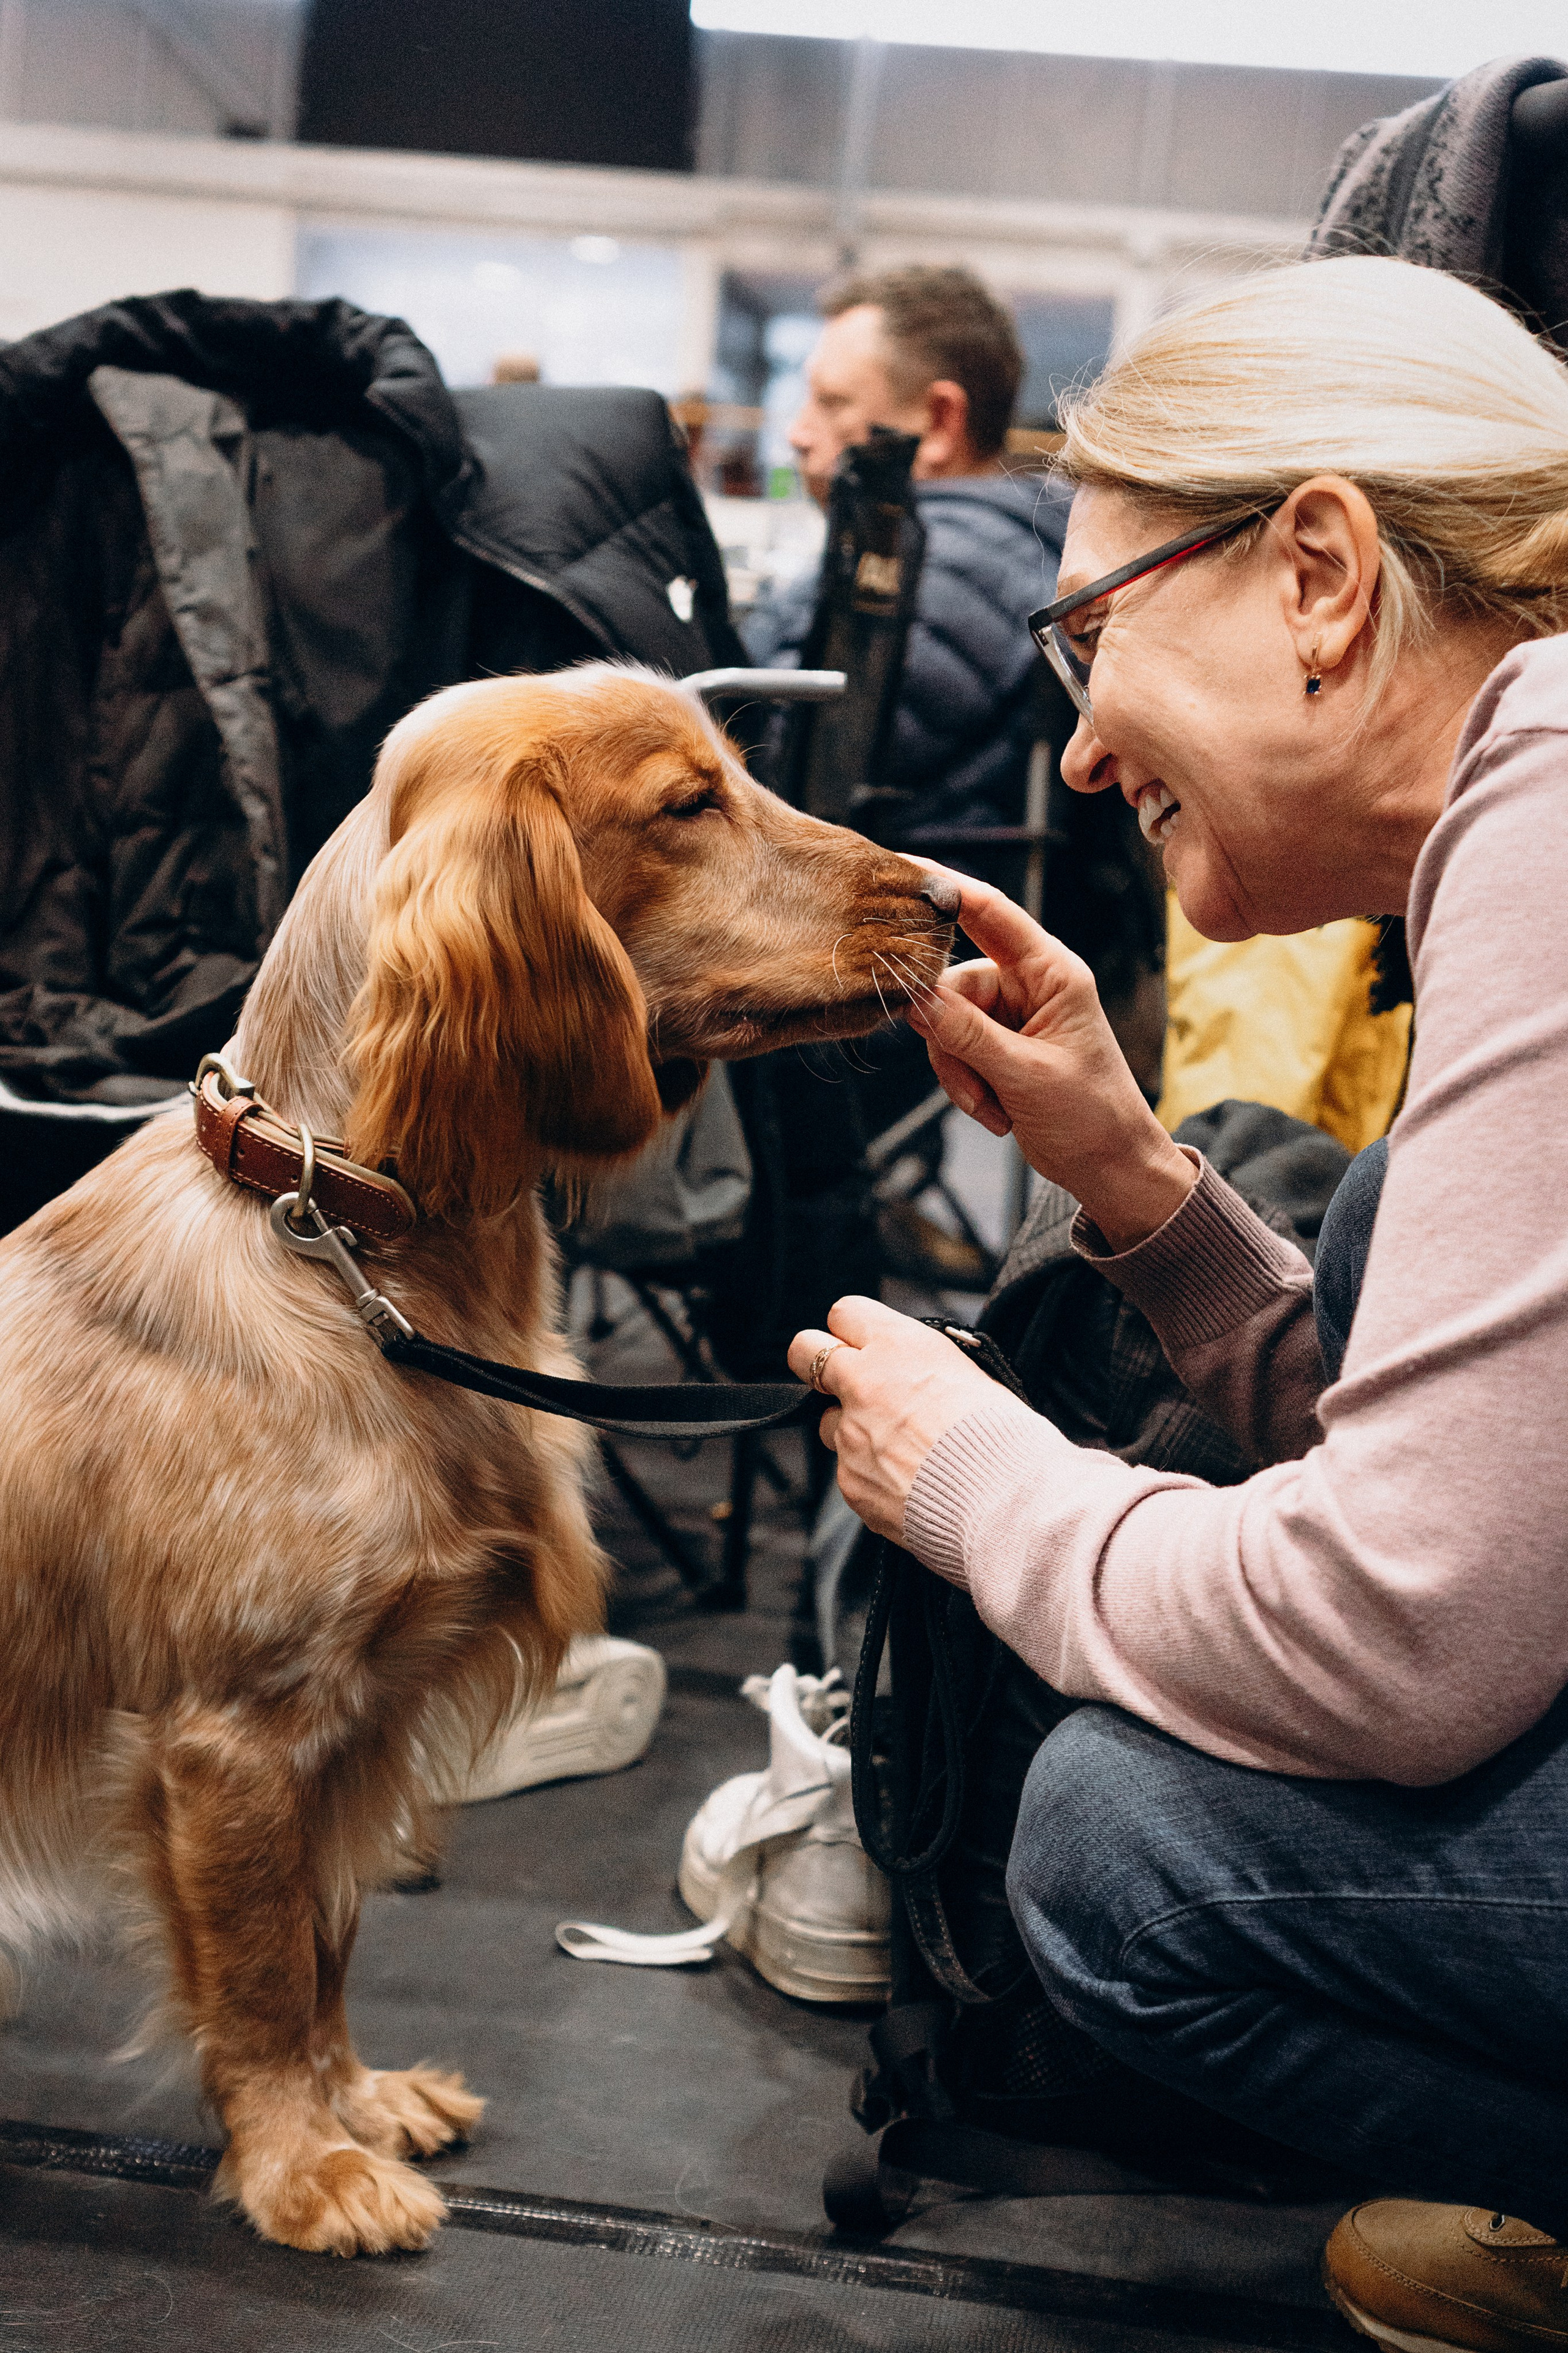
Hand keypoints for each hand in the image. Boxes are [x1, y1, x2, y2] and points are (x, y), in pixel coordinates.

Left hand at [788, 1296, 998, 1540]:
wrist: (1006, 1502)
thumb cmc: (1004, 1438)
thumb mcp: (972, 1375)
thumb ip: (924, 1367)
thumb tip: (911, 1375)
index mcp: (899, 1345)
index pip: (845, 1312)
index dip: (852, 1330)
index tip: (861, 1344)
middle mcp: (864, 1383)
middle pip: (804, 1350)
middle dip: (819, 1362)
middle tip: (843, 1380)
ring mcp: (850, 1434)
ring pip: (827, 1421)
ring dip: (851, 1429)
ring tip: (900, 1449)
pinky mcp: (849, 1480)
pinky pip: (849, 1470)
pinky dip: (871, 1475)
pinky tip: (909, 1483)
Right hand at [905, 863, 1194, 1252]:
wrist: (1111, 1167)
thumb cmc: (1092, 1115)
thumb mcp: (1025, 1074)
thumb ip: (965, 1034)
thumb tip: (912, 999)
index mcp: (1052, 972)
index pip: (989, 912)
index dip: (944, 888)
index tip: (899, 869)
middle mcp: (1029, 984)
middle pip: (953, 981)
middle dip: (950, 1036)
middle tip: (969, 1078)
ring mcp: (1011, 1015)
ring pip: (945, 1021)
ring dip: (959, 1071)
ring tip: (992, 1106)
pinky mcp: (996, 1045)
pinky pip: (952, 1049)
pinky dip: (965, 1085)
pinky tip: (996, 1112)